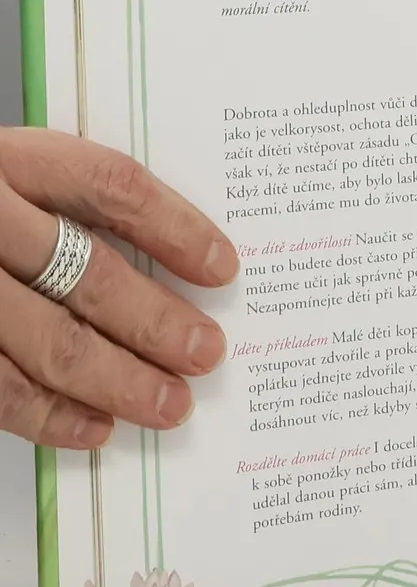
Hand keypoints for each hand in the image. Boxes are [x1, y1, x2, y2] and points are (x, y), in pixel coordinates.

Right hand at [0, 129, 237, 447]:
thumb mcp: (6, 178)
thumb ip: (62, 208)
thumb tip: (174, 267)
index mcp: (5, 159)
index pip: (108, 185)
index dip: (174, 226)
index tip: (224, 267)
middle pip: (84, 271)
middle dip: (155, 321)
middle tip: (207, 353)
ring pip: (43, 340)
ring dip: (115, 381)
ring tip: (168, 404)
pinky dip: (46, 415)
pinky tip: (92, 428)